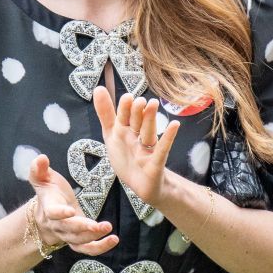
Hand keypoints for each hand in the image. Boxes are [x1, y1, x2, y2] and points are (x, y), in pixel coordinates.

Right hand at [27, 154, 117, 255]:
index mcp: (49, 208)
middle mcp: (58, 225)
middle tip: (98, 225)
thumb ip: (39, 169)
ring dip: (94, 238)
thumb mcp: (43, 178)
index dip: (60, 213)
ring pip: (78, 241)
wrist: (46, 215)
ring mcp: (68, 235)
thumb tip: (41, 158)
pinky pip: (87, 249)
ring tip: (108, 229)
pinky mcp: (78, 240)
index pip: (52, 213)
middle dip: (82, 228)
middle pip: (68, 230)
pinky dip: (100, 247)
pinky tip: (113, 240)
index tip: (70, 210)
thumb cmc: (50, 192)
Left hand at [93, 87, 179, 208]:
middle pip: (136, 123)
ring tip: (153, 104)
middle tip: (140, 101)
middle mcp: (137, 137)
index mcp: (125, 132)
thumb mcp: (112, 136)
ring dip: (150, 119)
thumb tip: (98, 87)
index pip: (123, 118)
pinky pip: (163, 149)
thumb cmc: (127, 158)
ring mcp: (147, 149)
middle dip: (137, 112)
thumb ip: (106, 113)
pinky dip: (168, 137)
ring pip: (148, 132)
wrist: (141, 185)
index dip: (124, 108)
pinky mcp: (156, 162)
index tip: (128, 97)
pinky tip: (174, 125)